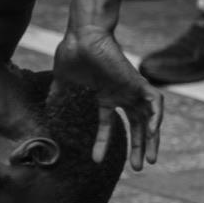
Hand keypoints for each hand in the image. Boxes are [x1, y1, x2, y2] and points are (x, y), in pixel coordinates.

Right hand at [52, 26, 162, 171]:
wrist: (82, 35)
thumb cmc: (73, 52)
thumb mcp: (63, 79)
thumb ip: (57, 93)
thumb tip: (46, 105)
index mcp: (107, 96)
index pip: (109, 125)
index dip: (103, 143)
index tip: (96, 161)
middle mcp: (122, 94)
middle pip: (136, 126)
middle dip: (139, 147)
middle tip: (138, 168)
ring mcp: (132, 88)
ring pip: (150, 118)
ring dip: (152, 139)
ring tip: (149, 160)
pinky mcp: (138, 82)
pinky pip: (156, 102)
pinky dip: (157, 118)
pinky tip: (152, 133)